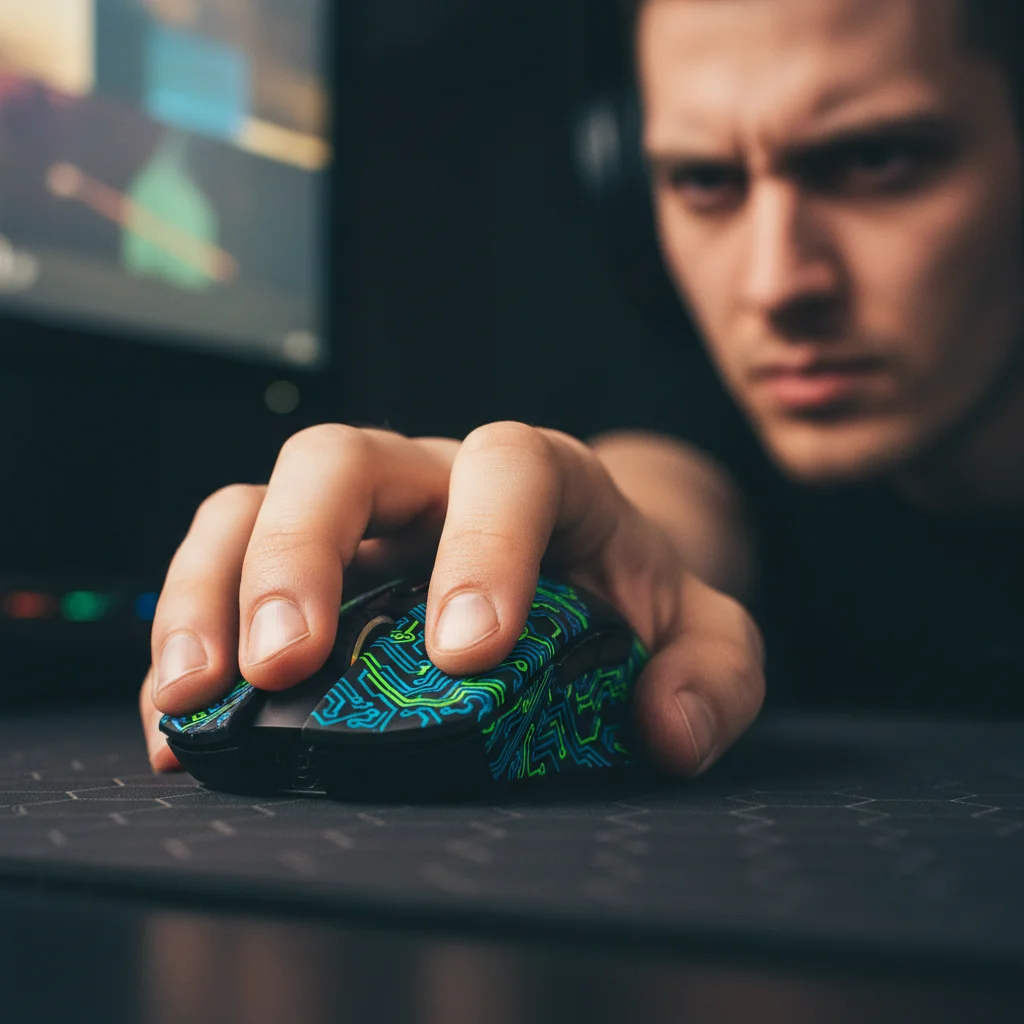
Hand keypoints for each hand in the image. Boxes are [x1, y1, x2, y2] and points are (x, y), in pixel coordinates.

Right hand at [139, 422, 764, 776]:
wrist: (583, 590)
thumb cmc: (634, 607)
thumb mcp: (703, 637)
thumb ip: (714, 674)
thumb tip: (670, 729)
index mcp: (541, 478)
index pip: (506, 466)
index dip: (482, 544)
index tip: (464, 654)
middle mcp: (432, 479)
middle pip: (341, 457)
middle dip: (302, 553)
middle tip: (289, 666)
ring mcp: (358, 518)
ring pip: (253, 501)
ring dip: (212, 592)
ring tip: (197, 697)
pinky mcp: (306, 568)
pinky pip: (223, 567)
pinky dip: (192, 636)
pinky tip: (184, 721)